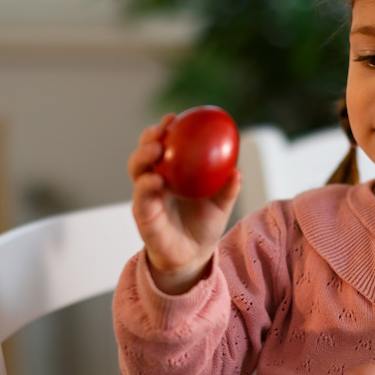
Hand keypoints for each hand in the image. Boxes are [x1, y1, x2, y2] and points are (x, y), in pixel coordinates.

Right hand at [128, 114, 240, 293]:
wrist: (193, 257)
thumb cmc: (204, 226)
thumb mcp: (221, 205)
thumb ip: (228, 188)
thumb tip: (238, 171)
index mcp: (171, 173)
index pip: (164, 145)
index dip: (165, 129)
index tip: (174, 117)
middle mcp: (155, 181)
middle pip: (145, 152)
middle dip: (148, 137)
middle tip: (161, 130)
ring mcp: (146, 197)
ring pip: (137, 171)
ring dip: (143, 157)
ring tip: (155, 149)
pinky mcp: (143, 216)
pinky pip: (141, 198)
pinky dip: (146, 186)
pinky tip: (156, 180)